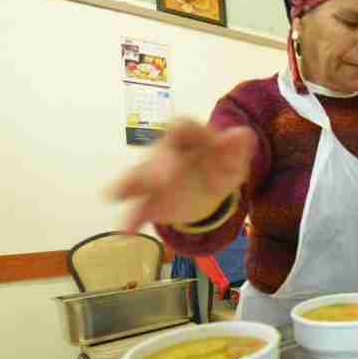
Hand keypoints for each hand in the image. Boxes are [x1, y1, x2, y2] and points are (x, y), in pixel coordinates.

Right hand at [108, 120, 257, 231]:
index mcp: (188, 138)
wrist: (211, 185)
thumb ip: (239, 147)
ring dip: (128, 185)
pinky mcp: (151, 200)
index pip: (183, 127)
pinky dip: (132, 219)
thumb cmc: (222, 164)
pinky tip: (125, 231)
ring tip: (114, 195)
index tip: (187, 137)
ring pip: (138, 178)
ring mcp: (155, 176)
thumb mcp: (236, 158)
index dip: (186, 132)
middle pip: (159, 154)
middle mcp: (166, 153)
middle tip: (161, 180)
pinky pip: (139, 208)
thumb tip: (243, 134)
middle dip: (159, 165)